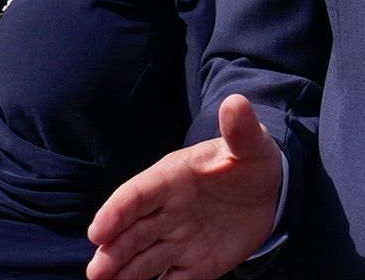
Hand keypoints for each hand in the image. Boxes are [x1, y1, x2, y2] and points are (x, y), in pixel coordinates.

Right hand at [85, 93, 281, 279]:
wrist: (268, 190)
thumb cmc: (248, 161)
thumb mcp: (249, 144)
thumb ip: (240, 129)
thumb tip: (235, 102)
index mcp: (170, 179)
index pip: (136, 195)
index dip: (116, 211)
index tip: (98, 231)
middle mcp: (165, 212)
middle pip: (131, 233)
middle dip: (113, 251)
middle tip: (97, 271)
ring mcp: (176, 240)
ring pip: (143, 260)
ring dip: (124, 274)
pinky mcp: (192, 265)